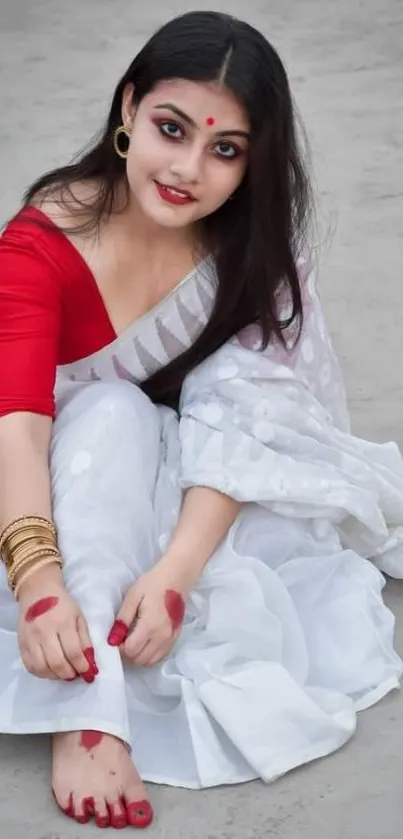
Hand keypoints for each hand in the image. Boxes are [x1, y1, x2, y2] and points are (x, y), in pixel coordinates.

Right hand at [17, 564, 97, 682]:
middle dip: (69, 674)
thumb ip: (85, 640)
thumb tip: (90, 662)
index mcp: (63, 622)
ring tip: (64, 673)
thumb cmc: (62, 604)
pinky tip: (50, 670)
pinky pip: (30, 666)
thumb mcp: (79, 617)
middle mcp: (45, 631)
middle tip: (76, 674)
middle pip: (57, 662)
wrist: (38, 592)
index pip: (73, 651)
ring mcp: (31, 638)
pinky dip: (42, 673)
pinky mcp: (22, 644)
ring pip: (42, 667)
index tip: (88, 673)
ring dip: (55, 676)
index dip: (82, 666)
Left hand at [107, 568, 187, 667]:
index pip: (130, 651)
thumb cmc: (152, 583)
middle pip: (140, 660)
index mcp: (150, 625)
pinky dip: (149, 655)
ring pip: (150, 661)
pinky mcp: (176, 638)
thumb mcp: (133, 597)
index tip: (116, 637)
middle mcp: (162, 637)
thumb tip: (112, 640)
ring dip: (138, 656)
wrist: (176, 577)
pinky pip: (160, 656)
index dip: (119, 647)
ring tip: (133, 640)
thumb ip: (123, 620)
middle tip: (123, 639)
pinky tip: (145, 642)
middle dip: (127, 654)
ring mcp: (171, 639)